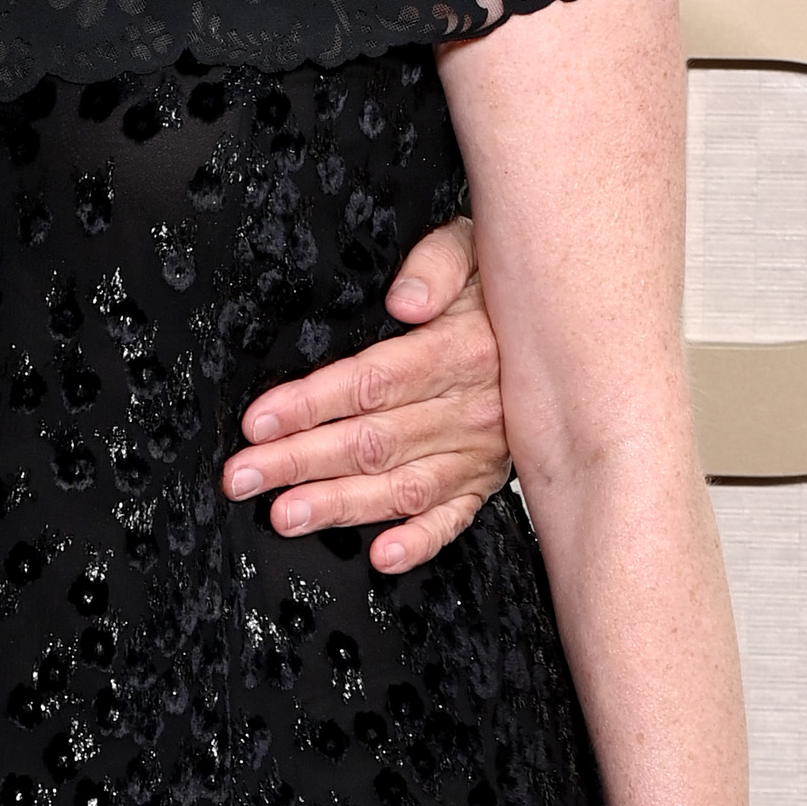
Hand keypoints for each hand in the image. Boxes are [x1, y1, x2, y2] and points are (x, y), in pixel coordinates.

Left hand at [221, 212, 507, 570]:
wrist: (562, 327)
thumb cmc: (497, 289)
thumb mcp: (473, 249)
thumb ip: (437, 262)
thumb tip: (405, 298)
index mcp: (460, 352)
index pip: (372, 383)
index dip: (310, 404)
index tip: (259, 421)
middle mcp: (470, 410)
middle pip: (372, 442)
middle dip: (299, 461)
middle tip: (244, 476)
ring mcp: (478, 453)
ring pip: (401, 487)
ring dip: (340, 506)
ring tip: (287, 515)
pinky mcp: (484, 481)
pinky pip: (454, 519)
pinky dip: (420, 542)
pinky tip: (384, 556)